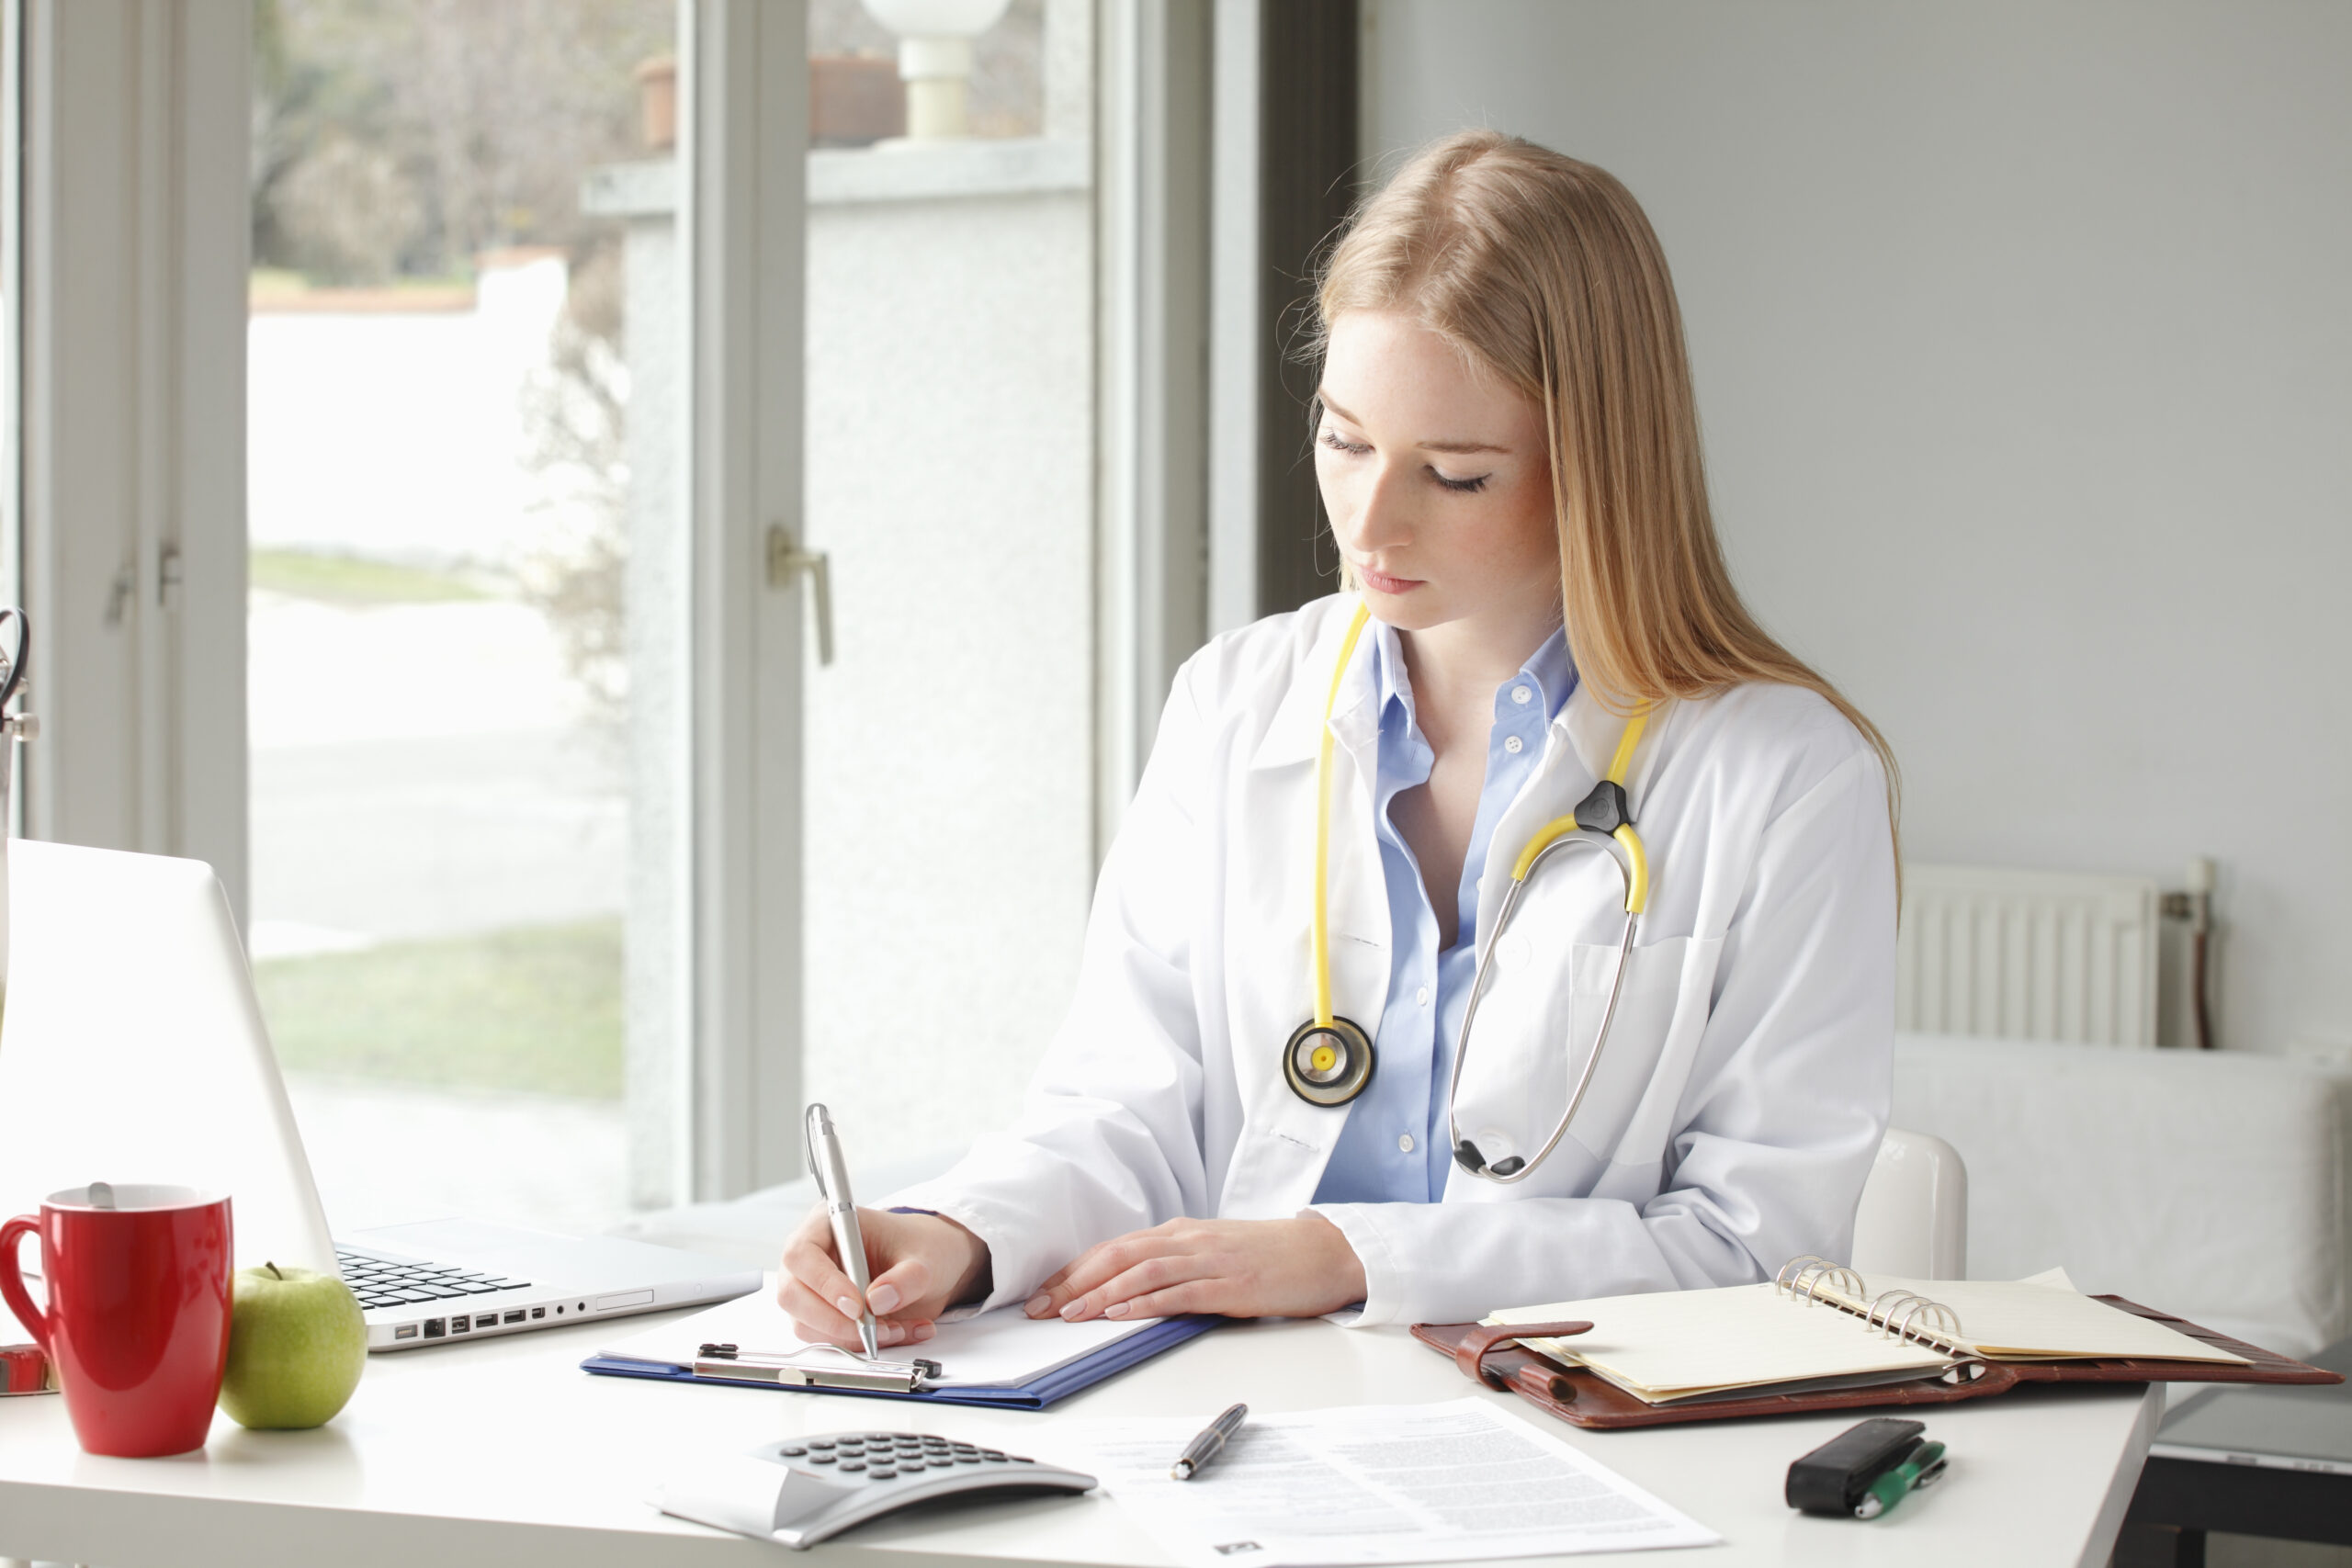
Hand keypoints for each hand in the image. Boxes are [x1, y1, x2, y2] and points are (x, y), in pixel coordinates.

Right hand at [778, 1207, 990, 1350]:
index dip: (824, 1283)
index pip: (802, 1254)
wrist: (931, 1265)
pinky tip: (894, 1332)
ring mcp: (811, 1288)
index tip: (856, 1306)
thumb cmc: (921, 1247)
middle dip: (834, 1320)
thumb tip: (877, 1299)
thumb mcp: (926, 1257)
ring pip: (806, 1324)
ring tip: (897, 1329)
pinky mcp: (820, 1316)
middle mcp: (811, 1256)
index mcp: (828, 1224)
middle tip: (875, 1328)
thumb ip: (907, 1278)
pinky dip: (859, 1344)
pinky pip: (826, 1339)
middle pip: (792, 1294)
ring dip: (850, 1337)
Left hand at [1023, 1214, 1366, 1322]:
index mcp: (1181, 1232)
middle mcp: (1188, 1240)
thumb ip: (1173, 1263)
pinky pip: (1180, 1293)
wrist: (1321, 1253)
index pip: (1114, 1247)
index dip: (1075, 1269)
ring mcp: (1209, 1261)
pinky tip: (1122, 1315)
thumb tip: (1127, 1288)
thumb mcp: (1211, 1252)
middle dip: (1074, 1281)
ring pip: (1142, 1271)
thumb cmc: (1267, 1256)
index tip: (1045, 1291)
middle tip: (1041, 1306)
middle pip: (1118, 1256)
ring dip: (1101, 1293)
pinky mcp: (1230, 1286)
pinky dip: (1146, 1303)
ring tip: (1070, 1313)